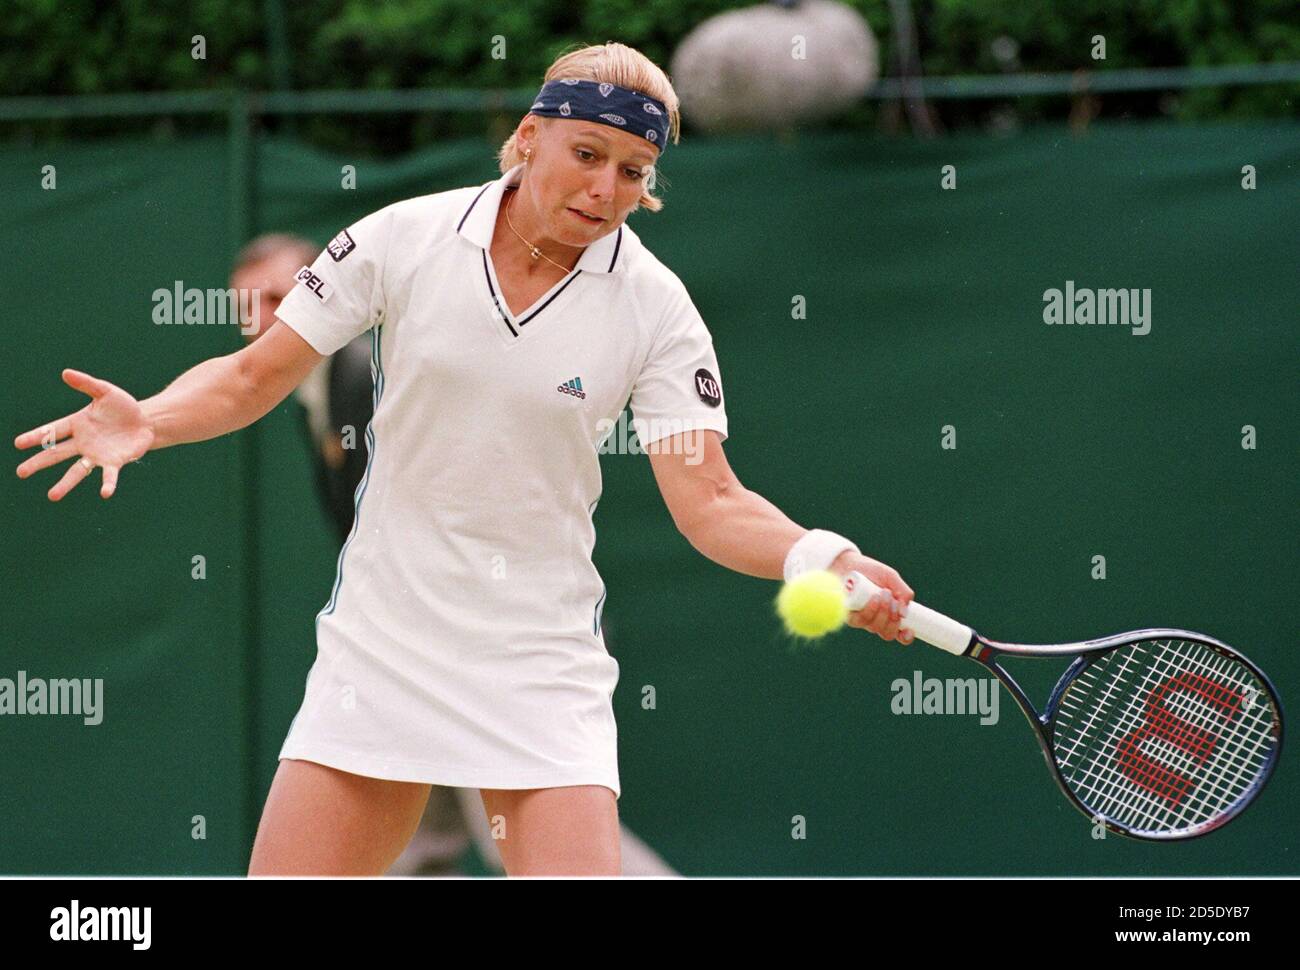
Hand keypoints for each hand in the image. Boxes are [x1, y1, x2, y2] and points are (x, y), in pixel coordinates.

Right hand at [14, 369, 154, 500]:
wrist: (146, 421)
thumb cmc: (123, 406)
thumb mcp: (105, 392)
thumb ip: (87, 383)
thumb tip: (65, 373)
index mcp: (77, 424)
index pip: (52, 431)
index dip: (37, 436)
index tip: (19, 443)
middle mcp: (83, 442)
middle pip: (56, 454)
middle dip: (38, 462)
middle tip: (20, 472)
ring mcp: (97, 454)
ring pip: (77, 471)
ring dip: (65, 484)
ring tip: (52, 496)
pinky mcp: (114, 462)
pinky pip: (109, 475)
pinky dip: (107, 483)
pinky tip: (105, 493)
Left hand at [829, 550, 915, 643]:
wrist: (849, 562)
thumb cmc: (871, 571)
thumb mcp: (891, 578)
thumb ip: (903, 592)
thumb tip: (905, 613)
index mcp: (889, 614)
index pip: (899, 634)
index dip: (906, 637)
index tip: (910, 630)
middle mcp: (875, 620)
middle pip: (888, 634)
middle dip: (894, 621)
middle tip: (894, 602)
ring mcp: (862, 619)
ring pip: (875, 628)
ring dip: (883, 612)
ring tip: (883, 593)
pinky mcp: (849, 615)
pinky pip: (860, 621)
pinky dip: (870, 610)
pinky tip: (874, 598)